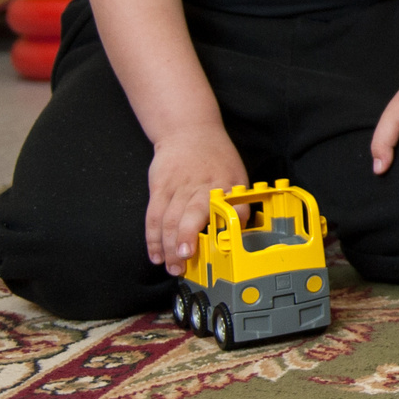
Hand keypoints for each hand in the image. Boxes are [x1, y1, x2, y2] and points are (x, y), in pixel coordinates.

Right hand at [144, 125, 247, 276]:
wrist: (188, 131)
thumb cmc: (216, 157)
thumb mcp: (237, 175)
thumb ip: (239, 202)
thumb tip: (245, 230)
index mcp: (225, 185)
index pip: (229, 207)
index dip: (225, 227)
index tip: (220, 247)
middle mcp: (201, 186)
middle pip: (190, 216)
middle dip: (186, 241)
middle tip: (185, 264)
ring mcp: (177, 187)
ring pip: (169, 220)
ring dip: (168, 247)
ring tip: (172, 267)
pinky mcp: (159, 187)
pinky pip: (153, 216)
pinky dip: (153, 238)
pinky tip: (156, 255)